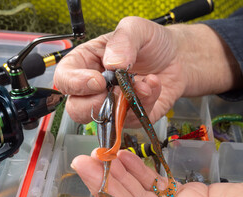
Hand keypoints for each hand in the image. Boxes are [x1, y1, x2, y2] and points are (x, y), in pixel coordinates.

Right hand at [54, 16, 242, 126]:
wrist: (178, 58)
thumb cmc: (151, 43)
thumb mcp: (135, 29)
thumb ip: (122, 41)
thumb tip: (112, 64)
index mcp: (86, 64)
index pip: (65, 79)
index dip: (76, 84)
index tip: (98, 81)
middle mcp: (95, 88)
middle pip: (77, 110)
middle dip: (96, 105)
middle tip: (116, 91)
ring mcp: (113, 105)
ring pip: (106, 120)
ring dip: (128, 103)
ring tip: (144, 82)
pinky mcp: (131, 117)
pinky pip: (133, 121)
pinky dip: (146, 103)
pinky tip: (153, 84)